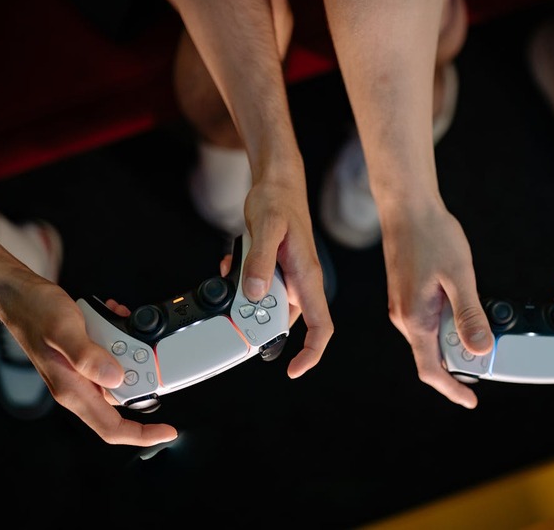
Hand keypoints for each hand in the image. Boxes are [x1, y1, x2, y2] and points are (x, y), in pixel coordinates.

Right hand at [1, 278, 177, 445]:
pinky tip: (114, 317)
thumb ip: (88, 357)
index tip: (167, 431)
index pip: (110, 427)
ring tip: (121, 322)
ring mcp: (82, 373)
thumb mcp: (64, 331)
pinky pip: (113, 354)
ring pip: (121, 370)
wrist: (21, 297)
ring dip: (129, 346)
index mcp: (72, 390)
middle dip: (140, 370)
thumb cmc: (35, 313)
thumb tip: (115, 377)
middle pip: (124, 395)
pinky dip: (120, 335)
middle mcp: (78, 386)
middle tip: (141, 343)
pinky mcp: (86, 358)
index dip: (142, 434)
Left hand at [230, 173, 333, 378]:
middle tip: (235, 308)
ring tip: (232, 277)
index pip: (321, 326)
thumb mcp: (266, 227)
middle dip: (257, 321)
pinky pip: (258, 290)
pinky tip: (231, 268)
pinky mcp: (275, 271)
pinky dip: (242, 285)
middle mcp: (301, 282)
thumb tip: (254, 295)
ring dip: (245, 301)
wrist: (277, 184)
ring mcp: (289, 278)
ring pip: (267, 306)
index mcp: (308, 277)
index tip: (294, 370)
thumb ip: (261, 262)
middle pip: (285, 321)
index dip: (311, 353)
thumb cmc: (279, 201)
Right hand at [381, 203, 491, 407]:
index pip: (430, 370)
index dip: (451, 389)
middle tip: (489, 361)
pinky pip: (426, 323)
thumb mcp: (459, 276)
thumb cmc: (431, 235)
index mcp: (414, 318)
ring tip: (480, 333)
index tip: (470, 400)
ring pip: (430, 339)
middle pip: (431, 357)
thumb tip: (480, 351)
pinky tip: (464, 311)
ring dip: (454, 344)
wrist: (407, 207)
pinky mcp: (406, 295)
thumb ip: (470, 315)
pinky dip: (447, 327)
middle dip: (459, 366)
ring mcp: (402, 306)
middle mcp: (403, 317)